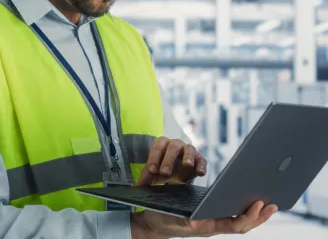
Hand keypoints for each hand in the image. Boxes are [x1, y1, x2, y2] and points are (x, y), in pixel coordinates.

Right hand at [131, 201, 277, 238]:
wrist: (152, 225)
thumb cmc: (161, 219)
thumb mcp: (171, 217)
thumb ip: (184, 220)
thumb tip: (196, 223)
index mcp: (208, 227)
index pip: (234, 225)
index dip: (248, 216)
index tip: (259, 204)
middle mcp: (213, 226)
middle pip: (242, 224)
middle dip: (259, 216)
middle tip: (273, 204)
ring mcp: (212, 222)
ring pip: (238, 220)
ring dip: (253, 213)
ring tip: (266, 201)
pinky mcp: (208, 216)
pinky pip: (229, 214)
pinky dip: (240, 207)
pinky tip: (243, 198)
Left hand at [137, 137, 206, 185]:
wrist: (178, 172)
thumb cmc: (163, 168)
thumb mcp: (154, 172)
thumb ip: (146, 177)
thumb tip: (138, 187)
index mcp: (162, 144)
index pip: (157, 147)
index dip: (154, 158)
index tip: (151, 170)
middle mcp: (175, 144)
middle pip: (172, 147)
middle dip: (168, 160)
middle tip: (164, 173)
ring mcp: (188, 150)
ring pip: (189, 149)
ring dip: (188, 157)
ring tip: (187, 165)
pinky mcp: (199, 158)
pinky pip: (201, 159)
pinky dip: (201, 165)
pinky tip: (200, 173)